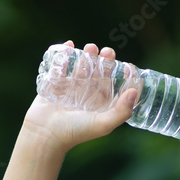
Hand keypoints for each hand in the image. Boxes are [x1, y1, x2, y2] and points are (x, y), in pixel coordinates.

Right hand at [22, 41, 138, 151]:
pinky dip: (64, 55)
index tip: (127, 66)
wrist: (45, 134)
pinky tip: (69, 45)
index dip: (123, 76)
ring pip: (82, 67)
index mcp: (100, 105)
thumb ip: (121, 111)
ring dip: (87, 56)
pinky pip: (61, 66)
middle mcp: (87, 96)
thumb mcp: (103, 124)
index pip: (115, 87)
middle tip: (107, 52)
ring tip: (90, 48)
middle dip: (104, 61)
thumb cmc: (75, 132)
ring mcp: (70, 89)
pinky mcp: (54, 85)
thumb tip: (133, 92)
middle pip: (99, 73)